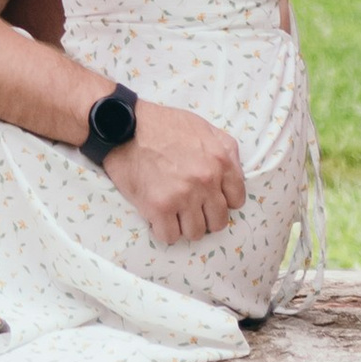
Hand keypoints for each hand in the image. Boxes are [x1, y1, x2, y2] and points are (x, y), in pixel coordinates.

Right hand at [103, 99, 245, 246]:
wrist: (123, 126)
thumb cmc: (162, 125)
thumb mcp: (203, 127)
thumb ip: (225, 150)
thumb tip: (235, 174)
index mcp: (220, 161)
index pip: (236, 201)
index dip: (221, 200)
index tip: (208, 198)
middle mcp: (206, 181)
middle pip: (218, 222)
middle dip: (204, 216)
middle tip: (189, 207)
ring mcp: (183, 196)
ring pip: (195, 233)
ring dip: (184, 225)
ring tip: (172, 211)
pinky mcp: (158, 207)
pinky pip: (170, 236)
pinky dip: (163, 229)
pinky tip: (157, 216)